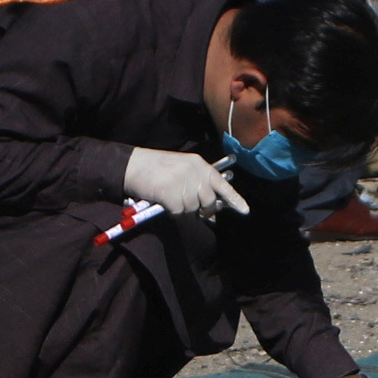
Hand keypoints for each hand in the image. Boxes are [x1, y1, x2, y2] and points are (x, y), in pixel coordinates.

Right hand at [121, 146, 246, 219]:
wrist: (132, 165)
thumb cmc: (157, 170)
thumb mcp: (182, 172)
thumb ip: (199, 188)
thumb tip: (213, 213)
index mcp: (199, 164)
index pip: (221, 183)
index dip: (234, 198)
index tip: (245, 210)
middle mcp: (193, 171)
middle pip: (208, 201)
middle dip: (201, 208)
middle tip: (186, 204)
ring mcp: (181, 181)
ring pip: (192, 208)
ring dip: (182, 209)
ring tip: (170, 196)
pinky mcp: (169, 192)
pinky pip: (178, 212)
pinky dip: (171, 211)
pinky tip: (163, 201)